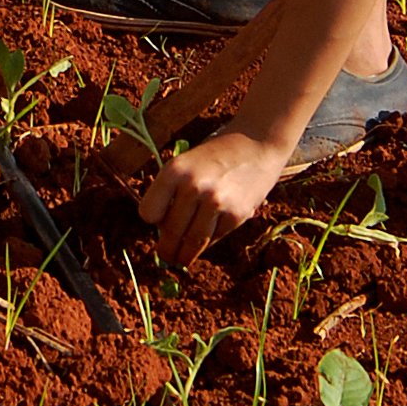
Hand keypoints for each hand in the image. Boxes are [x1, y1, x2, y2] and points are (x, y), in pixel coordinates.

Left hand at [138, 126, 292, 262]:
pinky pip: (215, 237)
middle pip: (170, 232)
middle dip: (166, 250)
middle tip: (165, 257)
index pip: (148, 212)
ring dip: (184, 256)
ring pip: (193, 242)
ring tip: (180, 261)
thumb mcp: (186, 162)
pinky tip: (207, 239)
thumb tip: (163, 231)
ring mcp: (217, 202)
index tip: (156, 221)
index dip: (152, 218)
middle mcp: (193, 186)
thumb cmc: (215, 155)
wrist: (257, 144)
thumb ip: (173, 191)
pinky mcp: (237, 215)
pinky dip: (208, 242)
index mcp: (174, 170)